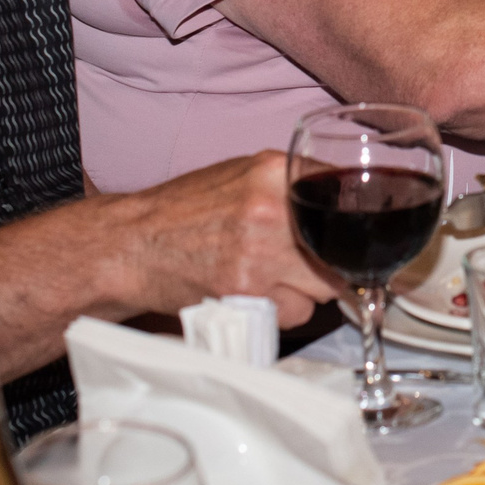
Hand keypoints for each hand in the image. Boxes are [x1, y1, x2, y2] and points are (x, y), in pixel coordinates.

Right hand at [124, 152, 341, 325]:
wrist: (132, 244)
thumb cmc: (185, 210)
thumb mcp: (241, 174)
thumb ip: (290, 183)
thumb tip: (341, 199)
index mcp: (274, 171)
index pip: (344, 193)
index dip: (351, 219)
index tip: (350, 234)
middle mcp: (271, 209)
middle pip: (342, 248)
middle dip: (331, 260)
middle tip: (305, 261)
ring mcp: (259, 253)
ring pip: (325, 286)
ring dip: (310, 290)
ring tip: (275, 278)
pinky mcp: (246, 294)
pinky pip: (295, 313)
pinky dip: (284, 312)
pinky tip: (258, 295)